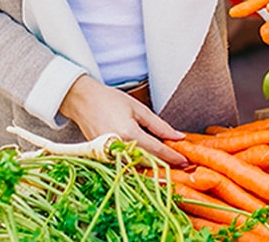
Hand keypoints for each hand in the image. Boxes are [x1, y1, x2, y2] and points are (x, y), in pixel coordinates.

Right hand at [59, 75, 187, 164]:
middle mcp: (118, 148)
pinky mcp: (103, 158)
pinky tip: (148, 161)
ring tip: (168, 163)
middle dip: (166, 164)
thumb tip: (178, 136)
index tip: (185, 161)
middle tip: (181, 164)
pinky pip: (125, 165)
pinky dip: (138, 165)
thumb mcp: (139, 109)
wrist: (82, 101)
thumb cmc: (109, 100)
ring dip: (152, 167)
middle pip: (148, 163)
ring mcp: (108, 155)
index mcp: (128, 133)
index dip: (173, 157)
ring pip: (136, 167)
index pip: (157, 150)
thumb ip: (159, 125)